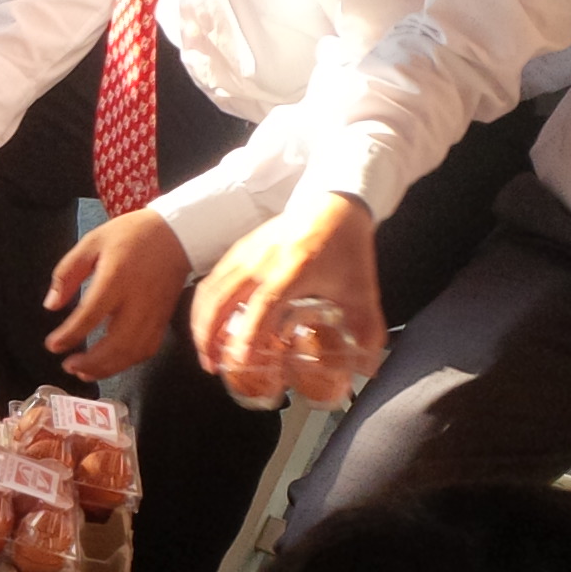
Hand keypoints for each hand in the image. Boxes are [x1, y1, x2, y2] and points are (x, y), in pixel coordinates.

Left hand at [41, 209, 191, 382]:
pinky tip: (111, 364)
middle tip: (68, 366)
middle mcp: (138, 301)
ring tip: (84, 371)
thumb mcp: (92, 242)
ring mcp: (154, 314)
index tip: (53, 345)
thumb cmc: (132, 236)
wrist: (177, 235)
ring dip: (107, 368)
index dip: (70, 334)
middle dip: (90, 362)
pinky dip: (127, 362)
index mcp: (117, 278)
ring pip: (132, 352)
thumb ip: (68, 273)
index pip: (91, 314)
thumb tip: (51, 305)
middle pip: (116, 343)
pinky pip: (147, 350)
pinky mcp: (163, 320)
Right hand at [192, 191, 381, 389]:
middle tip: (213, 366)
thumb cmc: (346, 245)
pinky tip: (206, 325)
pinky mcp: (239, 249)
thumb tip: (369, 367)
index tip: (240, 359)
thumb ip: (366, 330)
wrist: (335, 204)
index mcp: (295, 269)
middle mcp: (264, 260)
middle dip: (210, 336)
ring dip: (201, 324)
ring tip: (206, 353)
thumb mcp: (362, 289)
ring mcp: (247, 252)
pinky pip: (211, 280)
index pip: (264, 304)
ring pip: (210, 290)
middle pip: (222, 299)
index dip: (249, 333)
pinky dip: (203, 306)